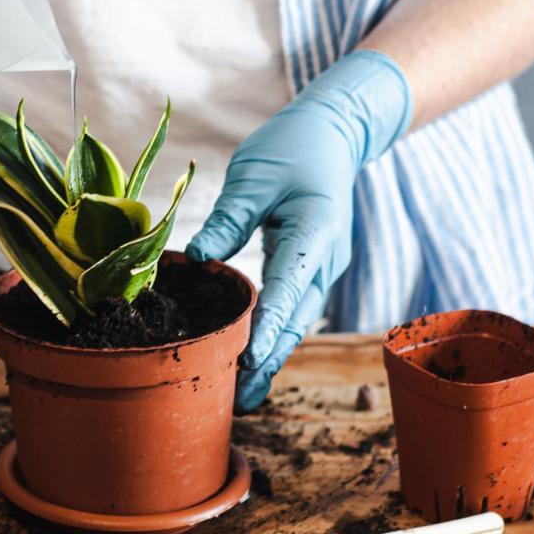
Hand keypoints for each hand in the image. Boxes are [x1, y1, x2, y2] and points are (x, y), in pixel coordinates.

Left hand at [186, 50, 412, 412]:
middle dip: (268, 359)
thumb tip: (199, 256)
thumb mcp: (255, 175)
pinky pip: (292, 307)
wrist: (334, 134)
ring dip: (271, 354)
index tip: (248, 360)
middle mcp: (324, 260)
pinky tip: (252, 358)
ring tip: (243, 392)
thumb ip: (230, 217)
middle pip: (295, 320)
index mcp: (315, 234)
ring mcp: (321, 266)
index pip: (288, 289)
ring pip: (296, 320)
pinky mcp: (311, 267)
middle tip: (239, 399)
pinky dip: (274, 333)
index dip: (268, 327)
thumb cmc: (293, 147)